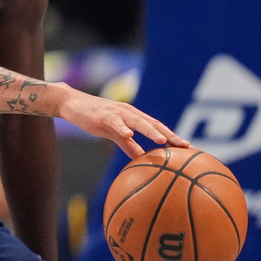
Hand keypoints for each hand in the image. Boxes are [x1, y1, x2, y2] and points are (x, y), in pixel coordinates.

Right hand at [56, 87, 188, 158]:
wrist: (71, 103)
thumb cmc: (94, 118)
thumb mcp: (113, 133)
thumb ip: (127, 144)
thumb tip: (141, 158)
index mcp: (134, 117)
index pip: (157, 126)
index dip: (173, 136)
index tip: (189, 148)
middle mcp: (129, 112)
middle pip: (153, 123)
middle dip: (169, 134)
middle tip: (185, 146)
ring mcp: (116, 113)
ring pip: (137, 121)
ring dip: (150, 130)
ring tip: (162, 140)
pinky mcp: (102, 115)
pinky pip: (114, 122)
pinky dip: (123, 127)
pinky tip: (129, 134)